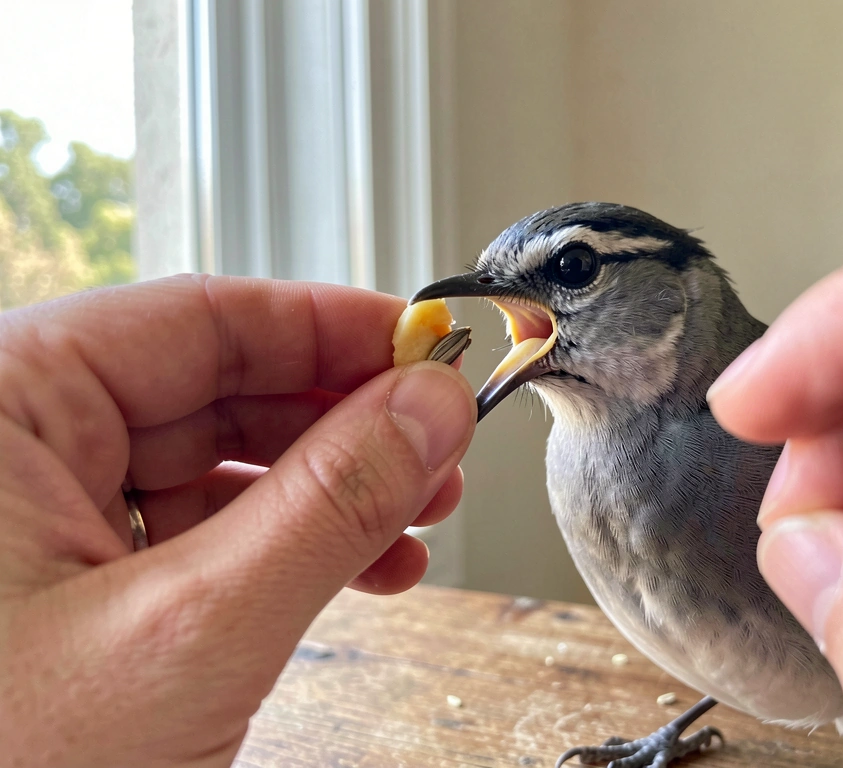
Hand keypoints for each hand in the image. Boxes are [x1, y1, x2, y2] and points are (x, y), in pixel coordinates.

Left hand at [0, 276, 475, 766]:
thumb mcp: (193, 631)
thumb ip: (329, 504)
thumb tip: (428, 409)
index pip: (202, 318)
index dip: (334, 328)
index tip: (427, 350)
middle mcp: (11, 445)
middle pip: (218, 385)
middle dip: (345, 421)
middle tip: (437, 447)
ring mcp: (37, 515)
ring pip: (217, 461)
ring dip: (330, 491)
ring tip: (414, 522)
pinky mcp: (68, 579)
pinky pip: (197, 528)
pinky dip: (286, 546)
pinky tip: (357, 570)